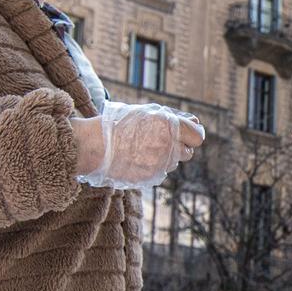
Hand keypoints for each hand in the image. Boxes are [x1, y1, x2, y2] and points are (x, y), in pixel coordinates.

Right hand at [73, 103, 204, 187]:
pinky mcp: (150, 178)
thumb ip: (174, 118)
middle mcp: (167, 146)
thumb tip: (197, 122)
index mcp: (168, 126)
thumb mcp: (146, 113)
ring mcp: (159, 164)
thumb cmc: (118, 124)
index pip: (198, 136)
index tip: (187, 135)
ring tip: (142, 148)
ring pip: (173, 163)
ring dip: (164, 157)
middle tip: (160, 141)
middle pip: (188, 152)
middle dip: (179, 147)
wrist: (94, 145)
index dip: (193, 135)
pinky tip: (136, 158)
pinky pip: (159, 172)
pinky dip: (152, 167)